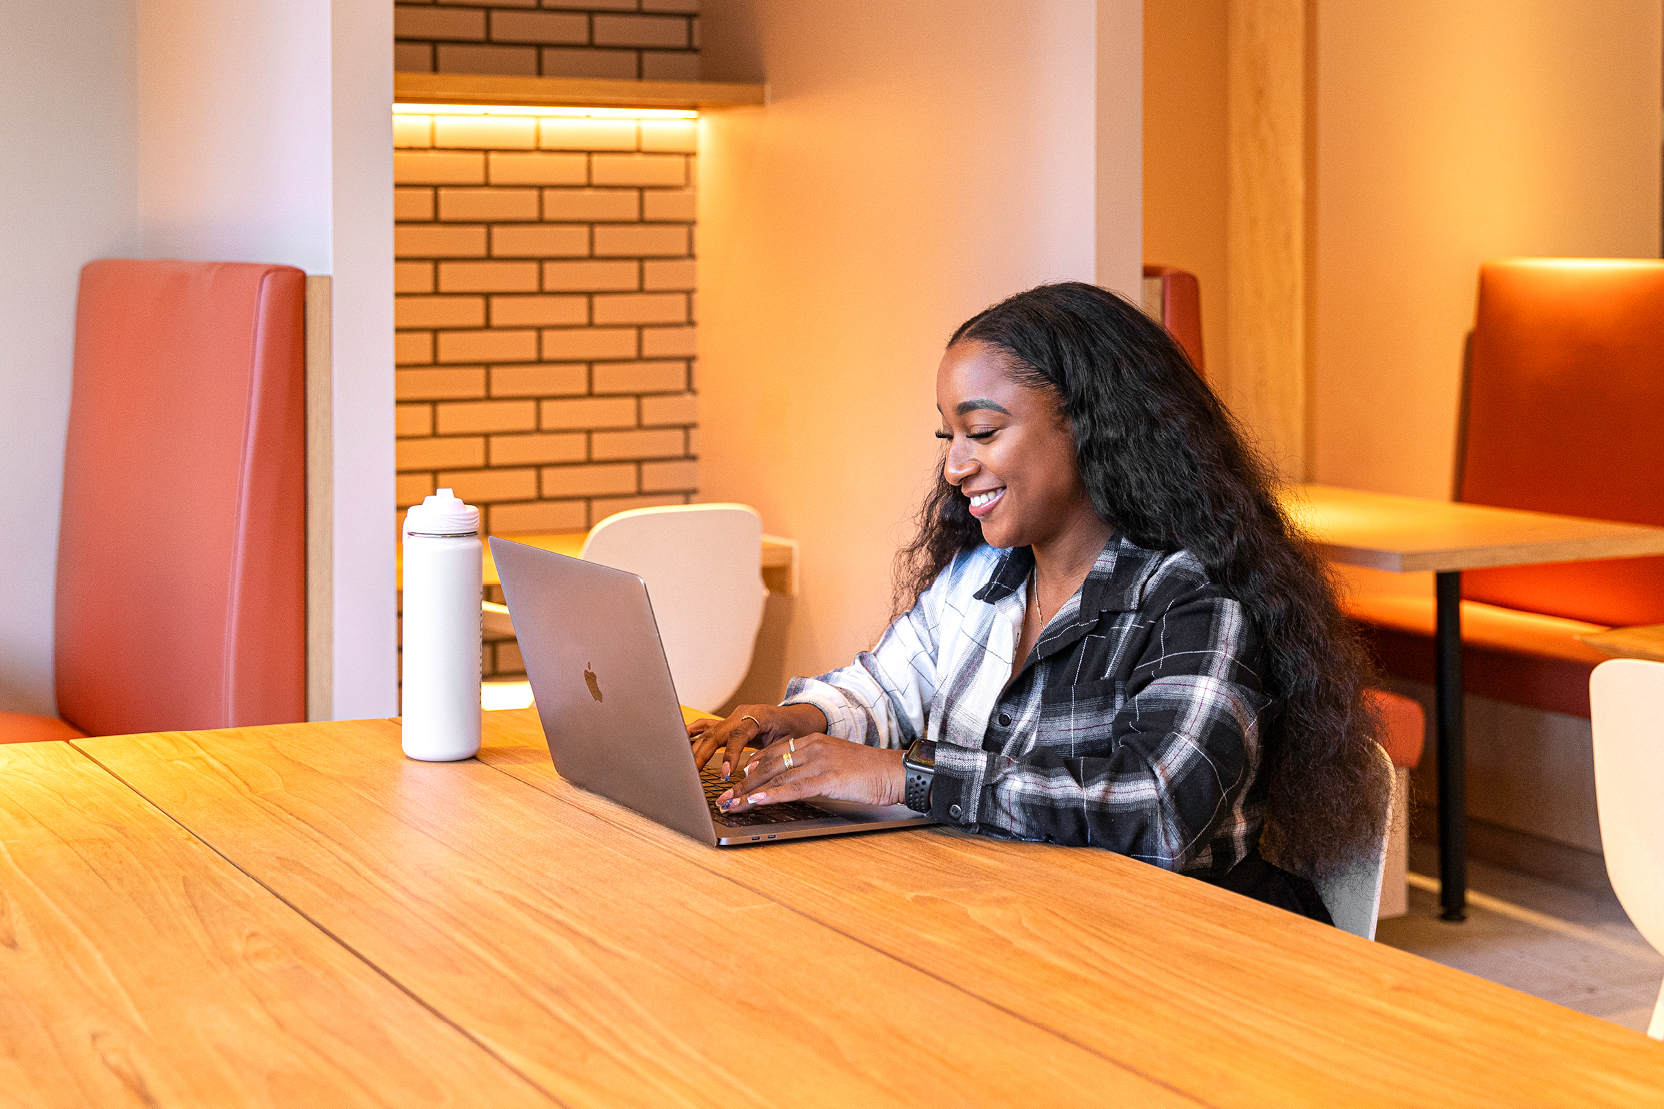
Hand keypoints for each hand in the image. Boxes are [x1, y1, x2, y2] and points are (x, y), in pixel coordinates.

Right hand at [688, 703, 827, 780]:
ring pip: (710, 731)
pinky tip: (681, 740)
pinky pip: (709, 726)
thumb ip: (767, 756)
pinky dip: (694, 733)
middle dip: (703, 753)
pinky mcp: (730, 722)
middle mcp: (742, 713)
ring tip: (684, 764)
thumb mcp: (787, 745)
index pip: (737, 735)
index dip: (729, 755)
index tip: (725, 773)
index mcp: (758, 715)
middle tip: (693, 773)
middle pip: (717, 732)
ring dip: (696, 748)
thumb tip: (746, 772)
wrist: (801, 717)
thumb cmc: (797, 730)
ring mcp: (734, 716)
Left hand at [715, 734, 905, 813]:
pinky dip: (771, 796)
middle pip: (768, 765)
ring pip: (775, 778)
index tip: (736, 779)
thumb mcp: (837, 763)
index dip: (752, 767)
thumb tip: (794, 783)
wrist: (895, 772)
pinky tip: (755, 802)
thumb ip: (814, 768)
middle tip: (724, 797)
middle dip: (742, 783)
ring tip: (730, 804)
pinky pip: (793, 789)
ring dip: (748, 793)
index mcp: (814, 741)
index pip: (774, 752)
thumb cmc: (869, 772)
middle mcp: (813, 747)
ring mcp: (819, 762)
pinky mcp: (828, 779)